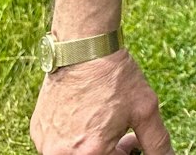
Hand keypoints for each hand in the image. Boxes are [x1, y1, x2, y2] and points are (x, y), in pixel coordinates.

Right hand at [30, 50, 173, 154]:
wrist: (83, 50)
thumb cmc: (115, 79)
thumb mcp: (145, 111)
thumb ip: (157, 143)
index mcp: (91, 153)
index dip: (126, 152)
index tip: (131, 140)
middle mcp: (63, 153)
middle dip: (110, 151)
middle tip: (121, 134)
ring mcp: (46, 143)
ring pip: (76, 154)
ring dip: (91, 145)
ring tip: (102, 121)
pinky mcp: (37, 131)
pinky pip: (59, 144)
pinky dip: (74, 137)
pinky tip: (84, 115)